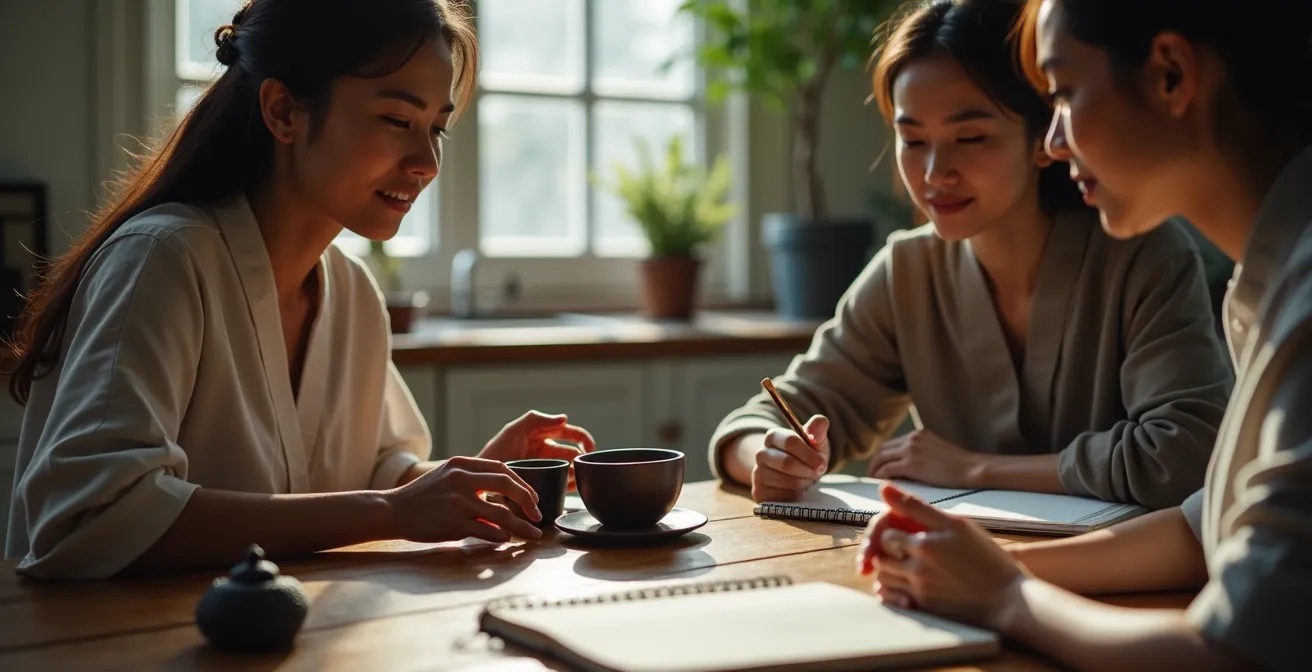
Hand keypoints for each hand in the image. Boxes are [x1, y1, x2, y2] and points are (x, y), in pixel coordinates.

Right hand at [386, 455, 544, 542]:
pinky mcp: (454, 523)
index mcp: (461, 464)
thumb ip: (473, 479)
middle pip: (508, 485)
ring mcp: (458, 501)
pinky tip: (506, 540)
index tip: (532, 497)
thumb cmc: (422, 496)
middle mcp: (461, 479)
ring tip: (533, 533)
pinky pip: (488, 531)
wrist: (392, 510)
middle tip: (537, 514)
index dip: (522, 483)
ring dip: (522, 526)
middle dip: (528, 500)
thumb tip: (504, 492)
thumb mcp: (447, 476)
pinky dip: (502, 536)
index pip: (502, 468)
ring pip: (502, 513)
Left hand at [478, 411, 596, 489]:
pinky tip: (574, 488)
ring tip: (583, 479)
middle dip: (582, 458)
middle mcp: (545, 452)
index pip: (570, 434)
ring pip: (569, 470)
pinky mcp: (541, 485)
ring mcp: (544, 469)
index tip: (590, 448)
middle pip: (572, 454)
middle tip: (586, 467)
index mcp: (542, 435)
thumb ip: (537, 420)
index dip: (583, 438)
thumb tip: (564, 418)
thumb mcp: (515, 430)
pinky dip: (570, 486)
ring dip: (578, 473)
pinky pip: (561, 485)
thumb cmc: (495, 451)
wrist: (481, 478)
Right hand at [748, 415, 830, 501]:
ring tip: (807, 479)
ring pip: (786, 481)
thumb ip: (818, 430)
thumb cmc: (806, 455)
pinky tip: (797, 490)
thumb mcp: (815, 441)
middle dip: (808, 471)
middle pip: (787, 463)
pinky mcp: (759, 492)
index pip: (790, 441)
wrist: (794, 474)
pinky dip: (795, 495)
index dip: (809, 454)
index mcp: (773, 436)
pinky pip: (782, 497)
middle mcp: (761, 453)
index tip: (822, 463)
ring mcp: (757, 473)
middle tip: (816, 474)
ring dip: (803, 483)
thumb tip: (821, 421)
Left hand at [856, 483, 1026, 629]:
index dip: (889, 531)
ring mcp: (920, 593)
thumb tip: (883, 488)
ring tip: (905, 565)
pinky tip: (905, 585)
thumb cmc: (987, 557)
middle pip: (880, 559)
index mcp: (924, 546)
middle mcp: (917, 571)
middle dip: (885, 552)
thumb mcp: (958, 525)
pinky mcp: (925, 610)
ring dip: (887, 571)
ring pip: (884, 580)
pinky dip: (891, 593)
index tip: (903, 532)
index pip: (884, 534)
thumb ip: (917, 506)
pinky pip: (893, 601)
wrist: (1008, 598)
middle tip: (901, 549)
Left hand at [866, 430, 982, 487]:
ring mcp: (911, 449)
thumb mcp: (937, 451)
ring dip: (874, 469)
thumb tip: (908, 466)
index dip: (883, 456)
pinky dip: (880, 476)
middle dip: (875, 462)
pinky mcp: (911, 464)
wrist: (971, 469)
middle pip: (883, 448)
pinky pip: (887, 469)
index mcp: (919, 435)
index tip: (879, 466)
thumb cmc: (960, 466)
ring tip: (873, 480)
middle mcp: (912, 438)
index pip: (892, 443)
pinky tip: (880, 483)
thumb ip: (922, 453)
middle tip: (872, 474)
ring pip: (882, 457)